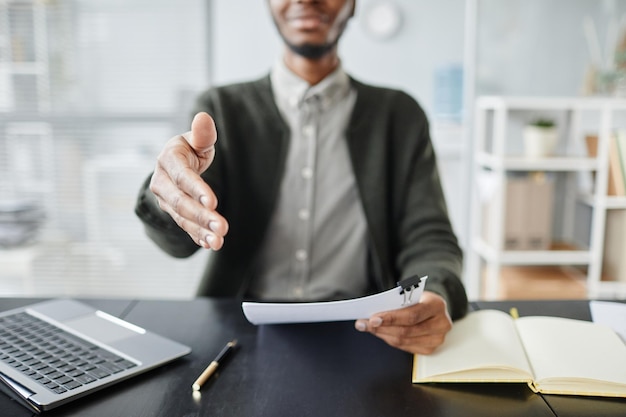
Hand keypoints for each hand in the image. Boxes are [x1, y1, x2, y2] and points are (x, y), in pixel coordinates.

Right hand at [149, 112, 228, 249]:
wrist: (176, 164)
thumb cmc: (190, 148)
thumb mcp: (197, 140)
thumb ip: (202, 133)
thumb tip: (203, 117)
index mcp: (168, 160)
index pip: (182, 177)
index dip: (197, 190)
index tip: (213, 202)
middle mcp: (162, 182)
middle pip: (180, 202)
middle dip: (201, 215)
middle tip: (222, 227)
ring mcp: (166, 200)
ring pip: (182, 218)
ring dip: (201, 231)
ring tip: (219, 241)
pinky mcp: (174, 213)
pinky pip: (185, 227)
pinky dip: (198, 236)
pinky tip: (211, 244)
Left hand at [354, 291, 451, 353]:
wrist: (435, 308)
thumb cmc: (420, 299)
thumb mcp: (412, 294)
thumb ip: (396, 303)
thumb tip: (372, 315)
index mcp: (437, 305)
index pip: (412, 315)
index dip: (391, 318)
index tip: (372, 319)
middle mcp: (441, 324)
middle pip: (406, 331)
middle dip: (381, 328)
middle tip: (364, 324)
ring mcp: (437, 339)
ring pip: (403, 341)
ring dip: (382, 334)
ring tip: (367, 328)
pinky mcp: (431, 349)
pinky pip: (405, 347)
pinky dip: (390, 340)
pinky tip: (380, 333)